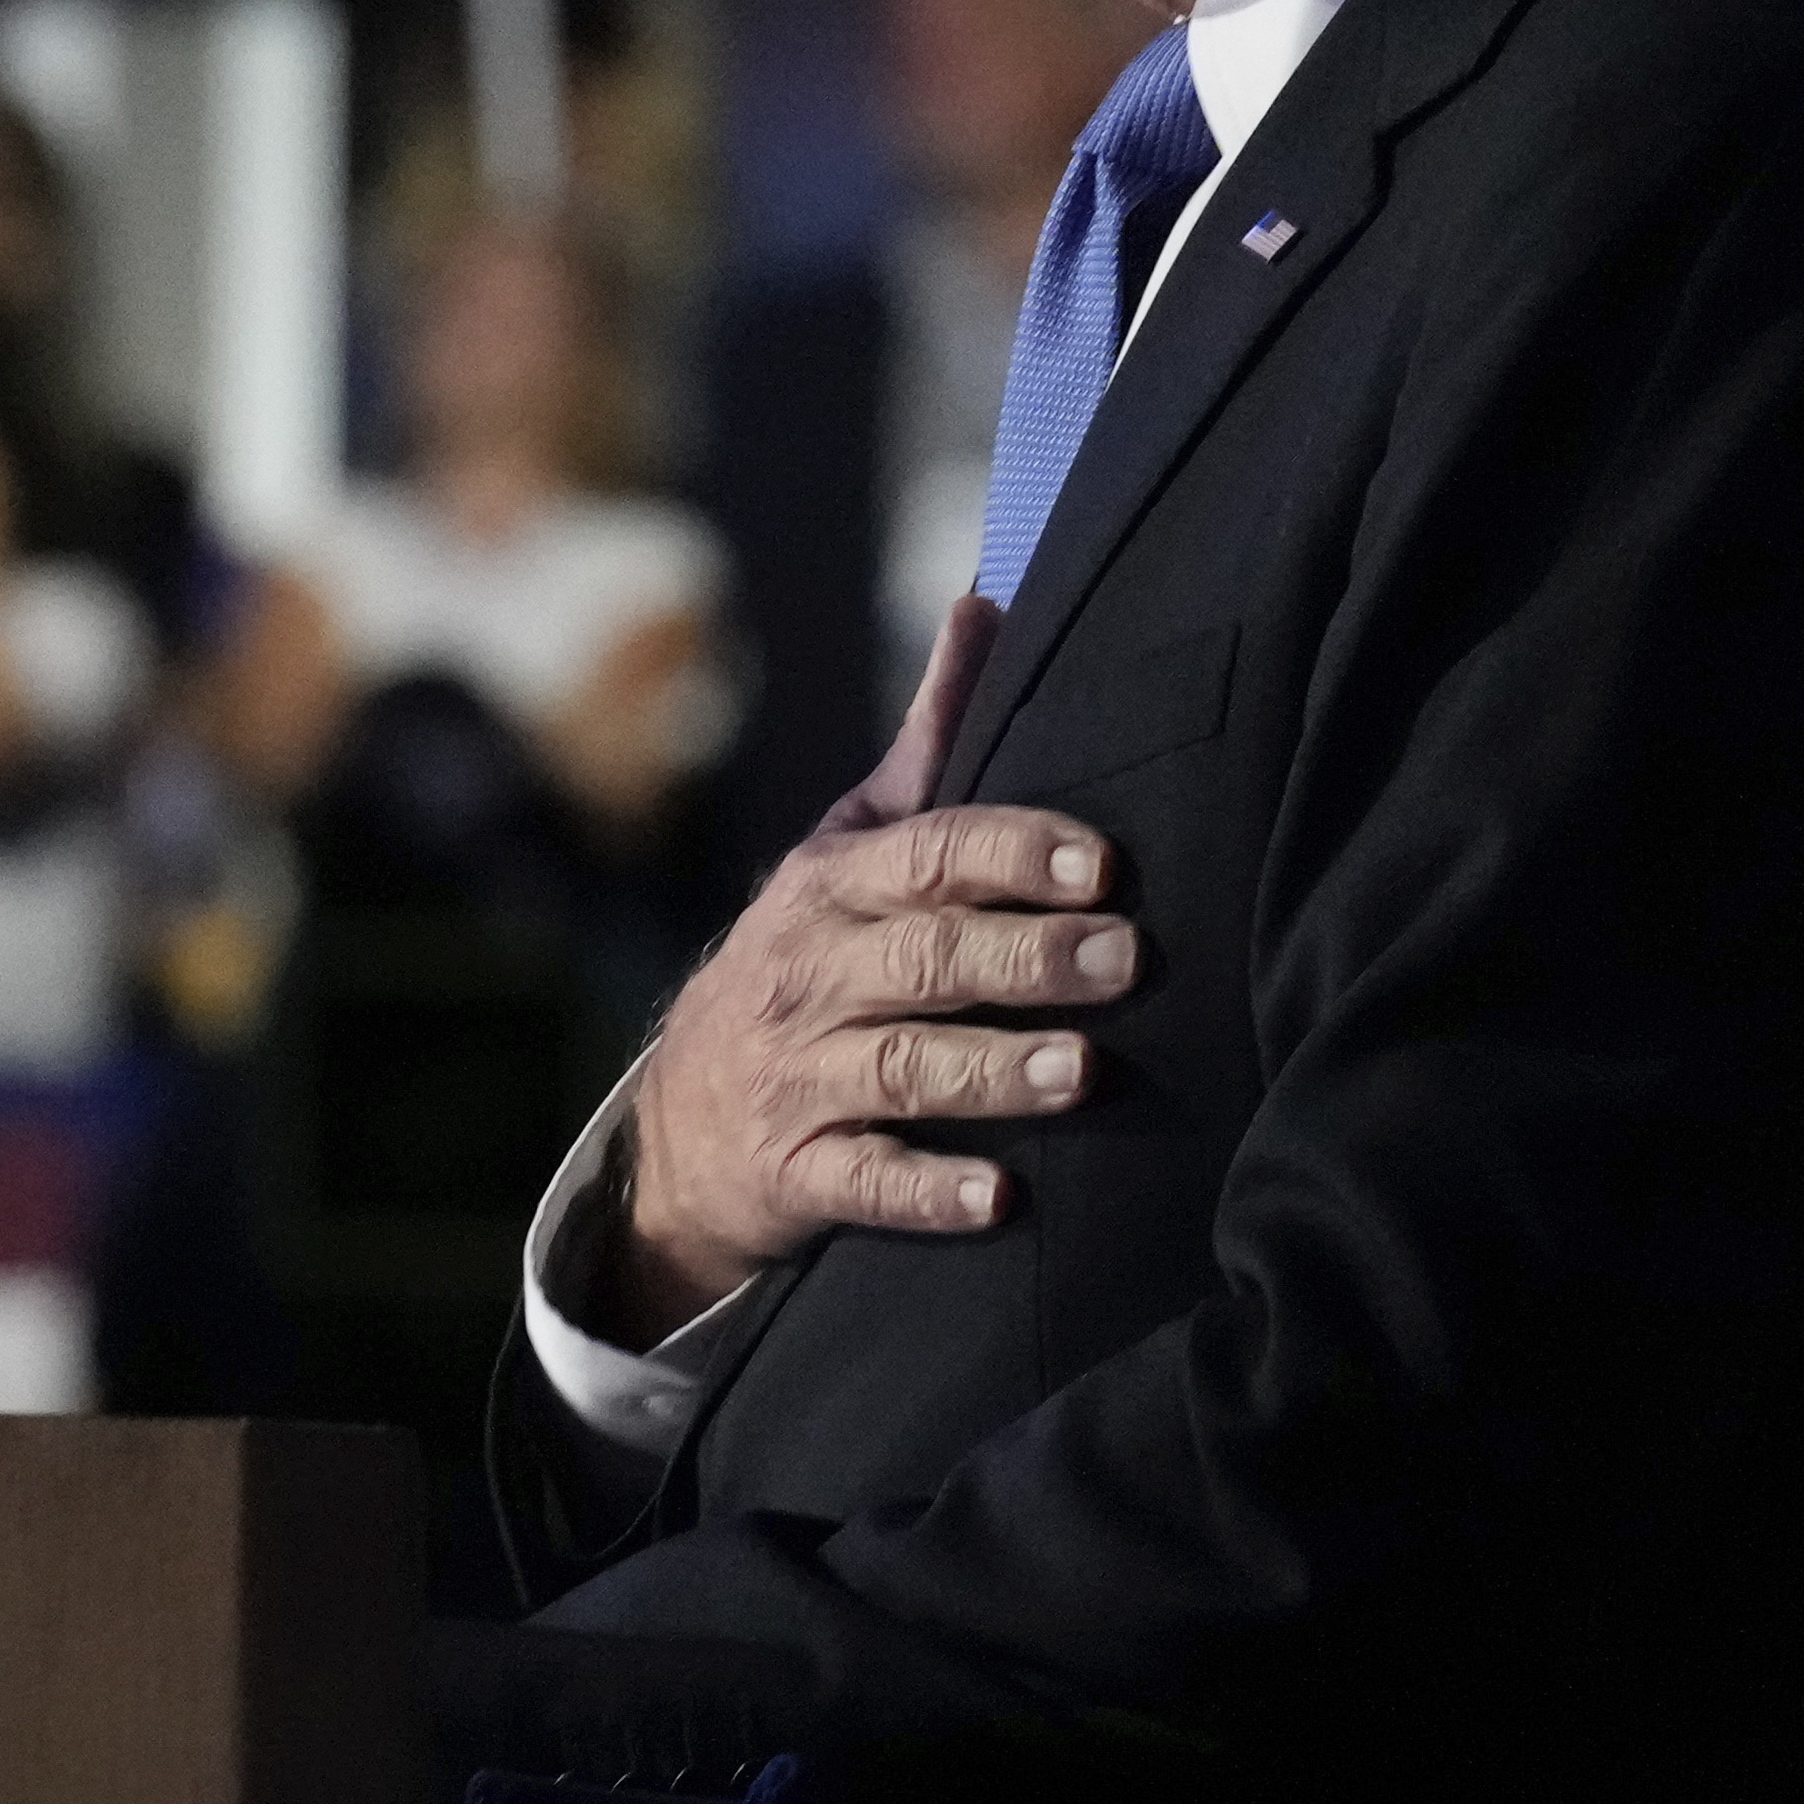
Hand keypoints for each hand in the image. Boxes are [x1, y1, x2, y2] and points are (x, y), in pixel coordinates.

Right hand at [604, 597, 1131, 1343]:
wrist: (675, 1130)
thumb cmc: (808, 960)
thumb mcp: (849, 848)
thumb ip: (928, 743)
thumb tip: (985, 603)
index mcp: (834, 887)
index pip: (929, 855)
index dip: (1016, 855)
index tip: (1107, 862)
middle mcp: (809, 976)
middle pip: (924, 959)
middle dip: (1027, 959)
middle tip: (1127, 960)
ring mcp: (796, 1078)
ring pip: (899, 1070)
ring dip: (994, 1073)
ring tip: (1085, 1071)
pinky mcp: (792, 1175)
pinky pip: (861, 1184)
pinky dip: (928, 1194)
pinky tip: (1001, 1200)